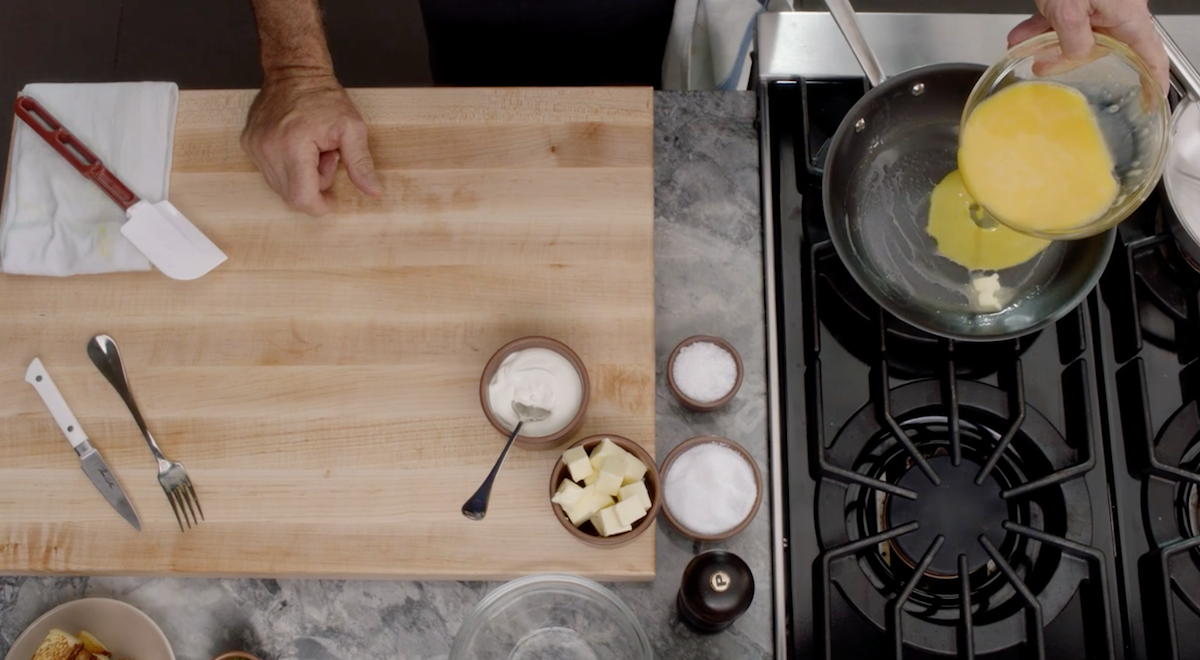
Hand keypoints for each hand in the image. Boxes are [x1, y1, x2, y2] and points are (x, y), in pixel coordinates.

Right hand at [241, 75, 381, 215]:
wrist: (295, 71)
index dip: (319, 205)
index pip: (301, 198)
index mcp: (293, 146)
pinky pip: (269, 172)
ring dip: (300, 177)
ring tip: (312, 150)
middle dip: (313, 186)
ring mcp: (254, 147)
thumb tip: (373, 191)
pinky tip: (298, 146)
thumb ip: (361, 163)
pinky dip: (287, 168)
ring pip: (279, 186)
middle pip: (290, 195)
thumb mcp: (352, 128)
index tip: (332, 198)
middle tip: (326, 158)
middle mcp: (267, 149)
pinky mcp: (248, 144)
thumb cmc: (325, 98)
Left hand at [1008, 0, 1169, 91]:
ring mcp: (1095, 2)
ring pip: (1074, 31)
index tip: (1152, 97)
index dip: (1153, 79)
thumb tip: (1075, 57)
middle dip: (1068, 58)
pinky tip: (1020, 35)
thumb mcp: (1070, 10)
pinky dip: (1039, 26)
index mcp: (1127, 15)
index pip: (1150, 54)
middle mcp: (1116, 9)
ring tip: (1023, 50)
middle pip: (1101, 45)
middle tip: (1045, 68)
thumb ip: (1074, 41)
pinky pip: (1060, 16)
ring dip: (1045, 41)